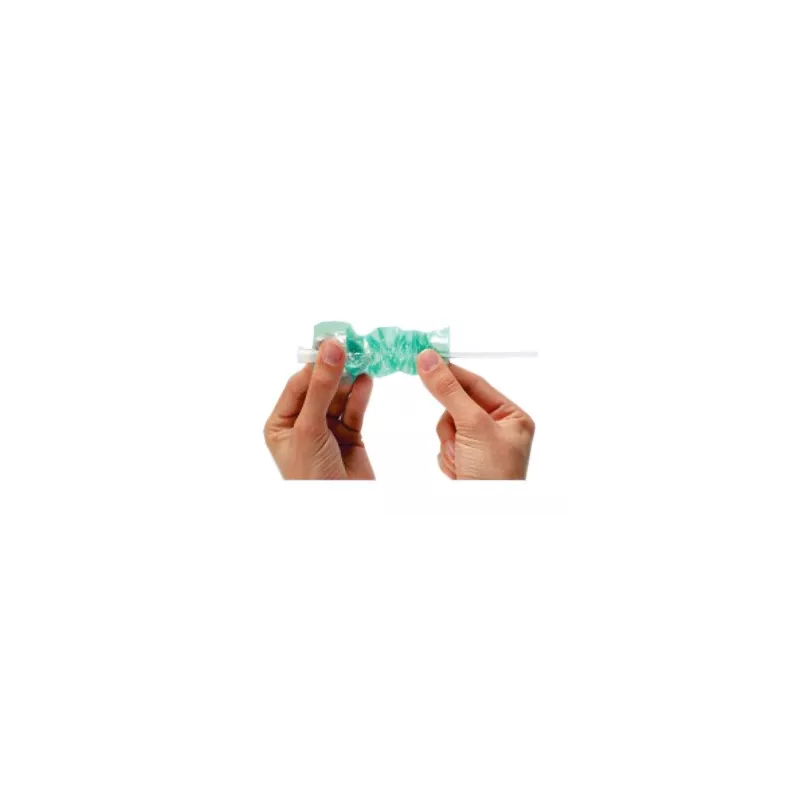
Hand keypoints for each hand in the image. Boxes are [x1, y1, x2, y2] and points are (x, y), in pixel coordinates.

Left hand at [264, 340, 374, 478]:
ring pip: (339, 397)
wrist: (338, 514)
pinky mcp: (349, 437)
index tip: (334, 342)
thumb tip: (331, 349)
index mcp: (281, 423)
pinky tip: (368, 381)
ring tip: (365, 360)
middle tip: (355, 347)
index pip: (299, 384)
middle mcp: (302, 424)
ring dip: (351, 380)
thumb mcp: (310, 428)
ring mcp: (327, 431)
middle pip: (321, 388)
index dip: (317, 364)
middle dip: (336, 370)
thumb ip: (321, 387)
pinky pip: (354, 411)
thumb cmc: (310, 475)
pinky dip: (361, 396)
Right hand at [416, 349, 534, 479]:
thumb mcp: (473, 426)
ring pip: (447, 427)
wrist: (484, 522)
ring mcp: (481, 447)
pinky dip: (447, 458)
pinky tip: (460, 472)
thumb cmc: (492, 476)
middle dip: (453, 425)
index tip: (425, 358)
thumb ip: (449, 391)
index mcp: (513, 417)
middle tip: (459, 440)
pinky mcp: (466, 462)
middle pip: (457, 406)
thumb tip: (429, 358)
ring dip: (449, 444)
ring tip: (462, 461)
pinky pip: (444, 446)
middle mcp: (499, 430)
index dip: (451, 373)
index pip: (476, 384)